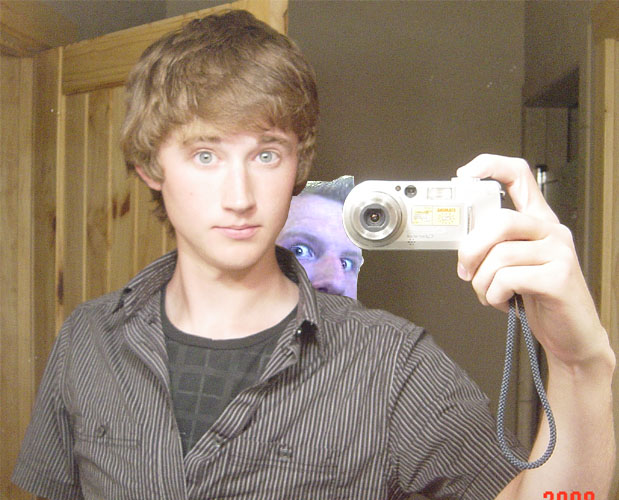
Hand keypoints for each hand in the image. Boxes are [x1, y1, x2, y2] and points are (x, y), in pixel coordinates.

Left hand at [456, 154, 610, 368]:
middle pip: (499, 222)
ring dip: (481, 282)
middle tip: (466, 271)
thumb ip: (495, 246)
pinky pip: (508, 278)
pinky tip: (504, 303)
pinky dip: (494, 296)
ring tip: (490, 294)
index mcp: (538, 221)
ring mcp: (558, 252)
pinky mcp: (558, 277)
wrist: (571, 336)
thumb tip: (462, 242)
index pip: (519, 175)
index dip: (490, 166)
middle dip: (471, 250)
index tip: (464, 175)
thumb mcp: (514, 265)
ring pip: (499, 255)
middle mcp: (551, 230)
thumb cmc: (539, 299)